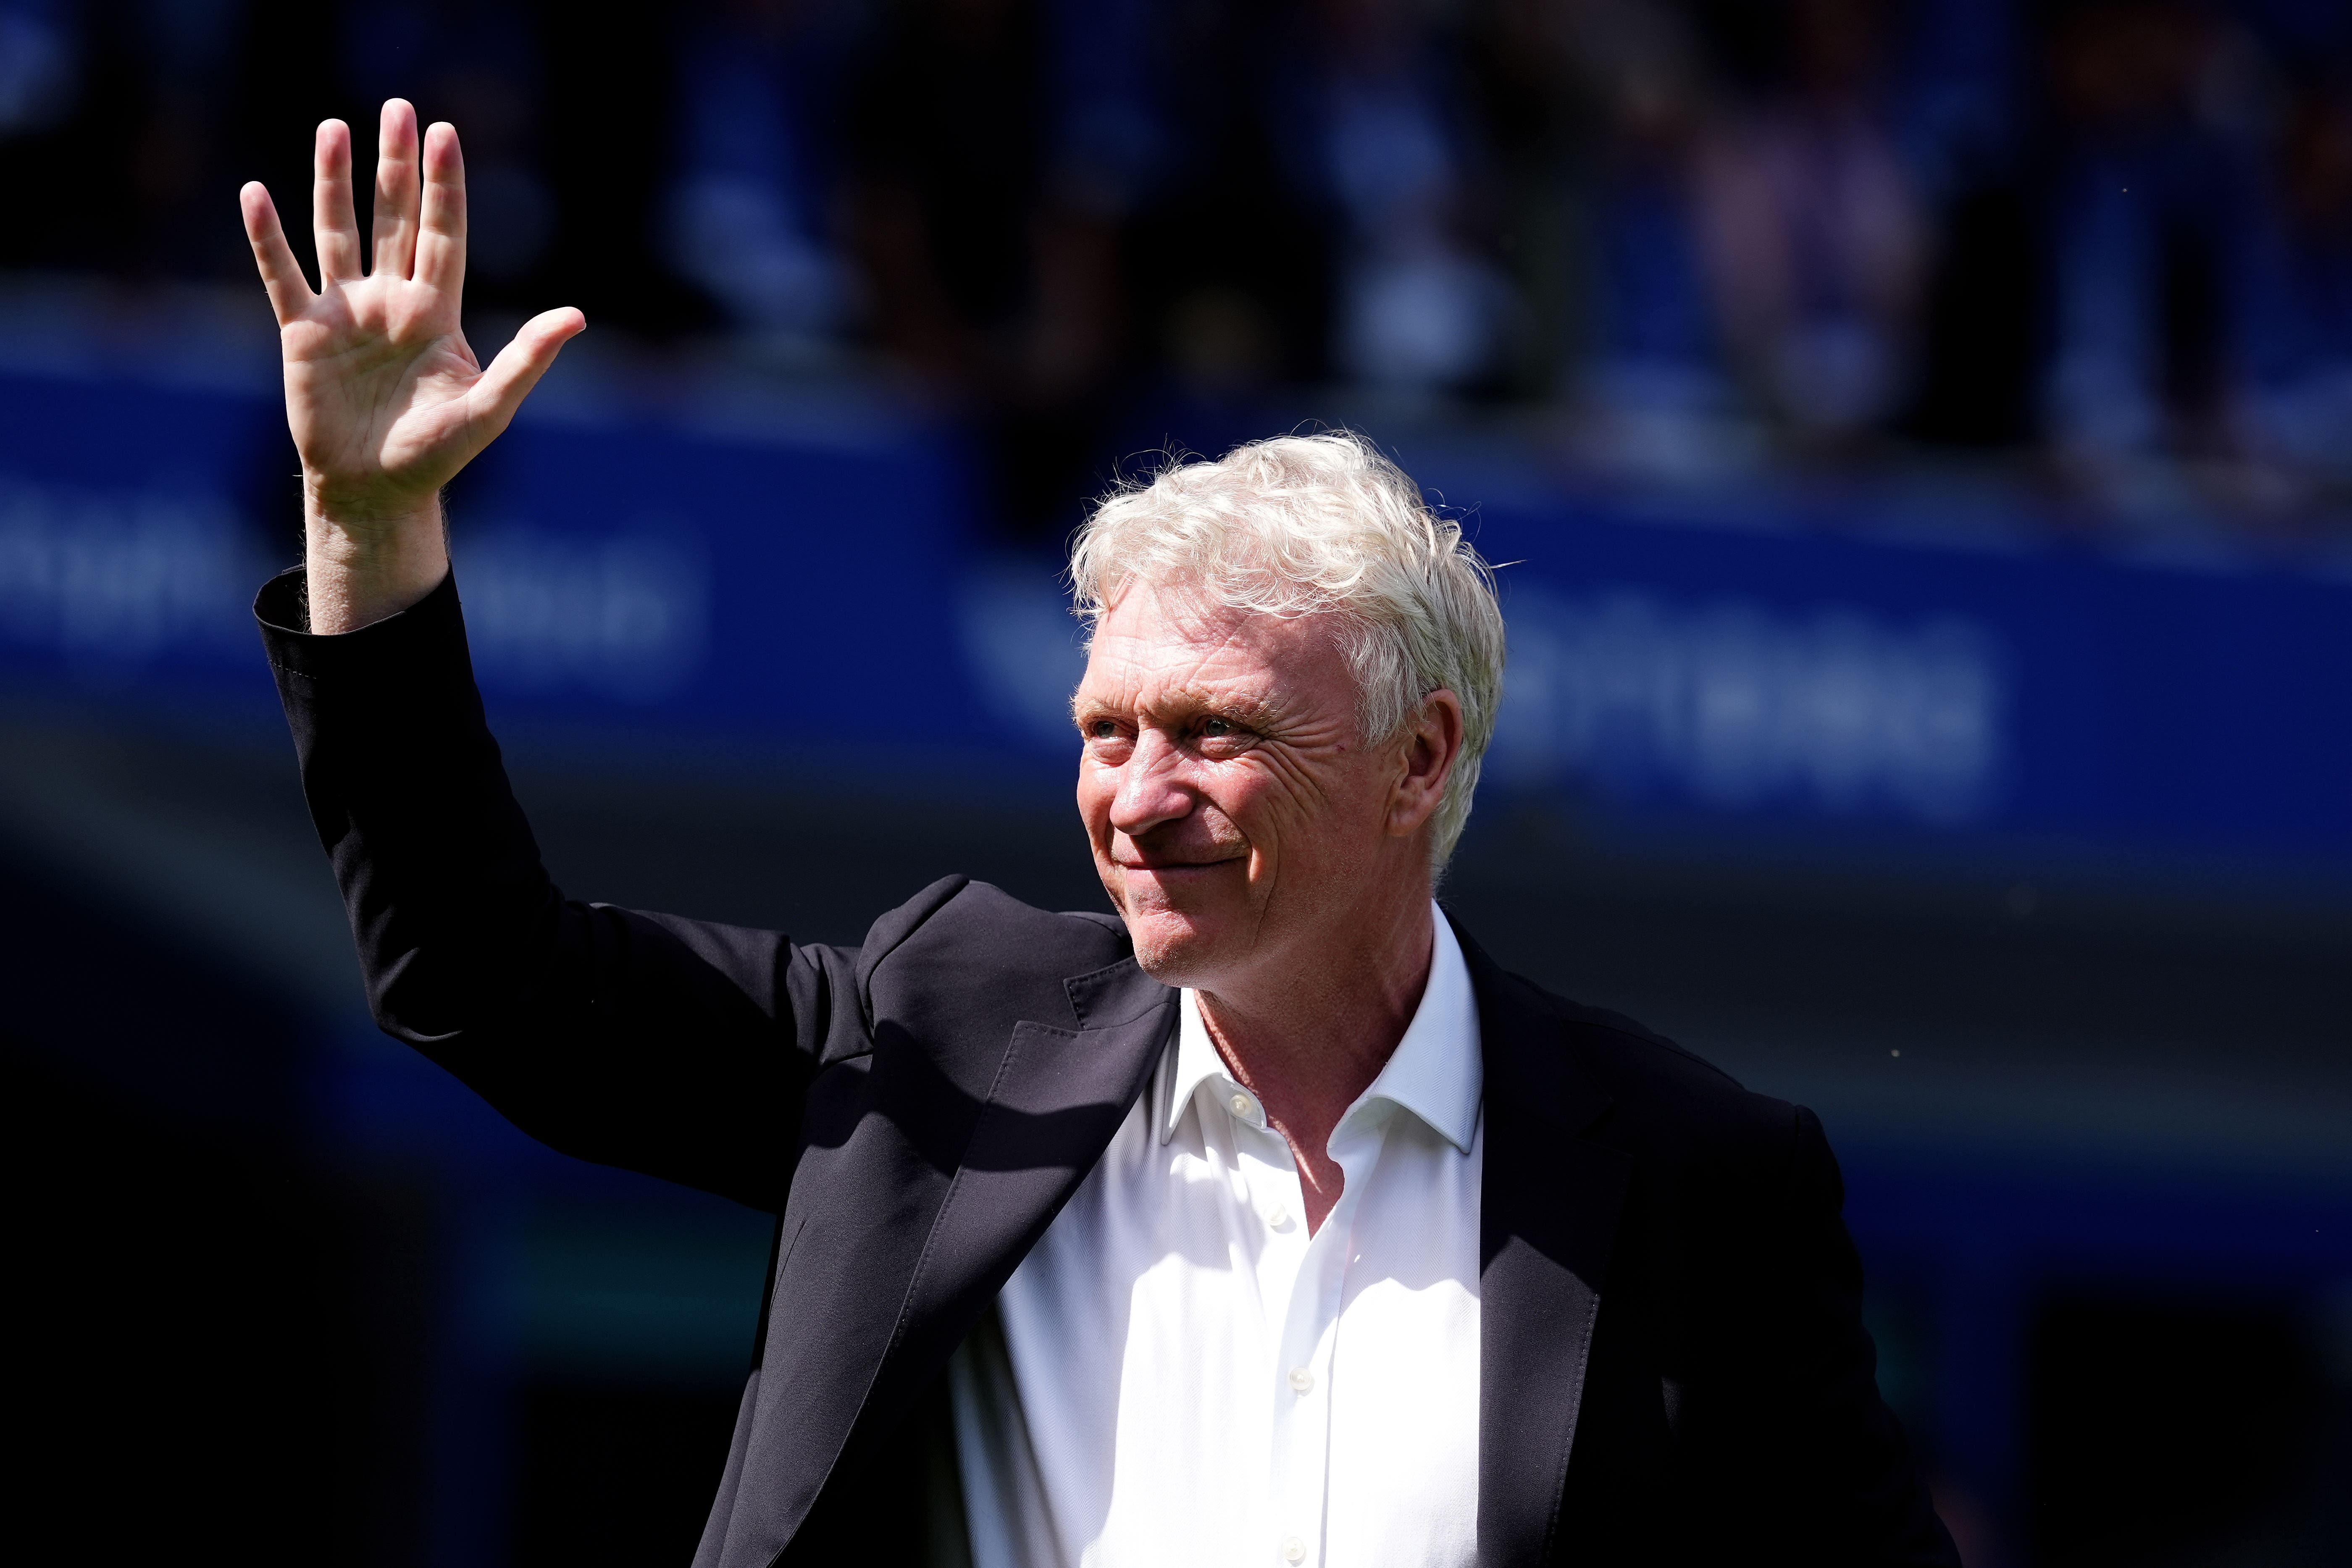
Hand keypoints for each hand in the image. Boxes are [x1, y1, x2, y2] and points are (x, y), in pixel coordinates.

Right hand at [240, 100, 583, 631]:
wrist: (376, 490)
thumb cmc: (437, 454)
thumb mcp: (490, 408)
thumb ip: (528, 359)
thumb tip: (578, 316)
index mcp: (438, 313)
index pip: (444, 234)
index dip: (445, 186)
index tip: (446, 133)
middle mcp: (392, 302)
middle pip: (396, 219)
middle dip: (396, 166)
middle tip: (397, 108)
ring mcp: (346, 314)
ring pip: (340, 233)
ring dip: (334, 182)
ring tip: (334, 127)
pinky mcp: (303, 334)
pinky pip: (282, 275)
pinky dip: (268, 237)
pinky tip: (256, 193)